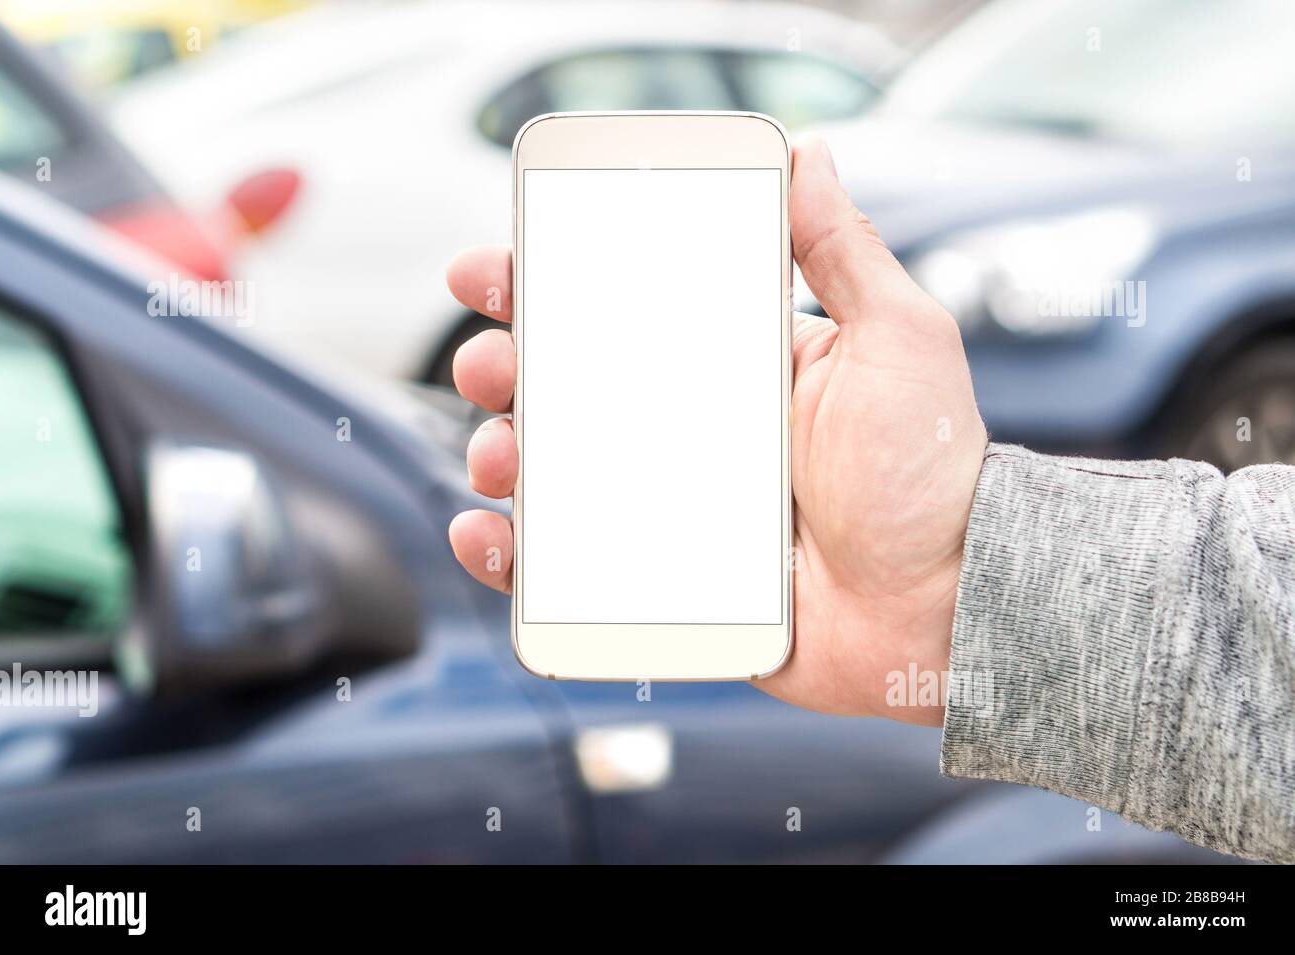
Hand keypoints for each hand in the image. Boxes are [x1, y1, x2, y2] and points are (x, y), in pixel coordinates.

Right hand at [446, 137, 986, 724]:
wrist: (944, 607)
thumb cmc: (930, 473)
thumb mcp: (897, 340)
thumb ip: (844, 251)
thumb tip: (809, 153)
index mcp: (733, 366)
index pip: (624, 310)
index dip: (550, 286)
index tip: (493, 270)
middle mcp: (692, 432)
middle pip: (570, 389)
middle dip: (506, 368)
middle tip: (490, 366)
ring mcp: (672, 507)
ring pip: (557, 474)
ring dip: (505, 454)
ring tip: (503, 456)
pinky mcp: (666, 581)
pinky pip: (572, 568)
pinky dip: (514, 556)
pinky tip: (488, 534)